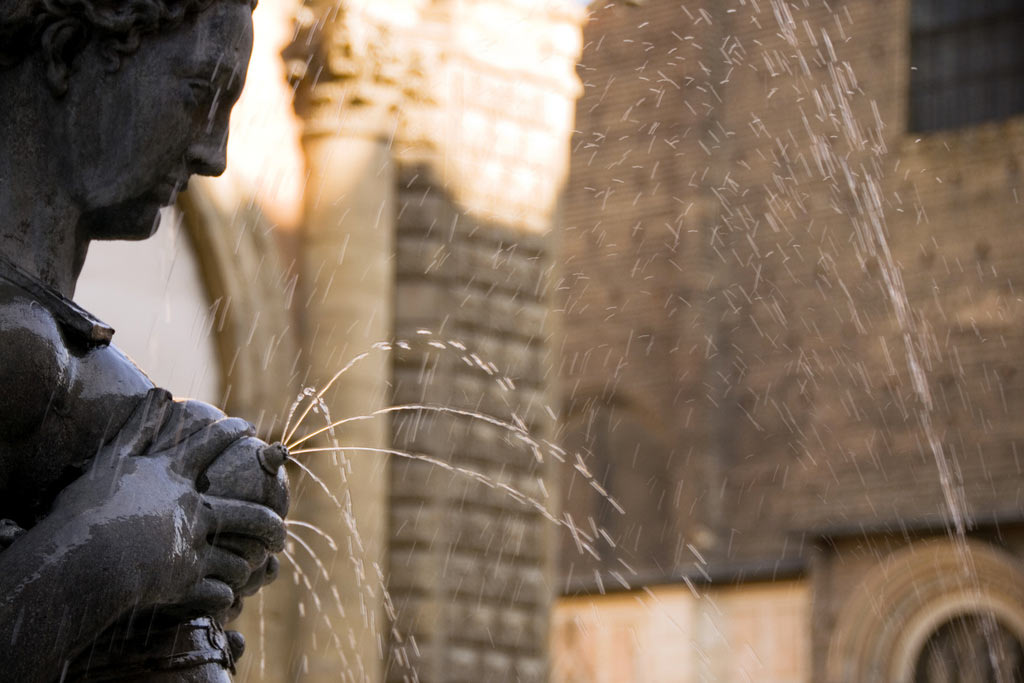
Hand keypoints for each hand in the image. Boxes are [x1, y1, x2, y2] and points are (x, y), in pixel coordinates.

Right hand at [49, 388, 283, 616]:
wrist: (85, 558)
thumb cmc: (90, 507)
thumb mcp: (112, 461)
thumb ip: (139, 428)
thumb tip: (161, 392)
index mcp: (174, 477)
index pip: (211, 447)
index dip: (232, 434)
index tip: (250, 428)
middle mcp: (193, 508)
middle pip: (246, 512)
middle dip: (269, 518)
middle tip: (282, 521)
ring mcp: (194, 545)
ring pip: (238, 555)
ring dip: (252, 560)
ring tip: (262, 563)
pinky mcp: (187, 579)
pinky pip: (217, 590)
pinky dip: (224, 594)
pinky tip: (229, 596)